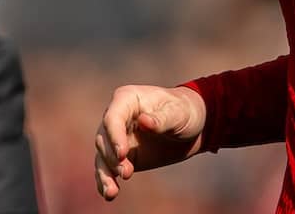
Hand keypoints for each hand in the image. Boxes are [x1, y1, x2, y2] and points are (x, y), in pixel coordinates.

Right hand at [94, 84, 206, 200]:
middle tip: (127, 172)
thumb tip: (143, 121)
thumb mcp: (179, 113)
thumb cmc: (185, 111)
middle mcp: (116, 118)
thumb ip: (162, 118)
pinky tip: (110, 194)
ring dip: (105, 174)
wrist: (192, 127)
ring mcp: (116, 138)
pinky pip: (108, 169)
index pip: (113, 118)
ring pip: (102, 157)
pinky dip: (106, 181)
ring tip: (112, 191)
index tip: (123, 153)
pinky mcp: (121, 156)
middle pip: (103, 139)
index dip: (114, 136)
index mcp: (128, 99)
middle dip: (112, 157)